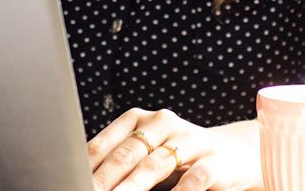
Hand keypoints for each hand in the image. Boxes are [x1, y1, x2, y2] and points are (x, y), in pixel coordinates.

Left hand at [87, 108, 261, 190]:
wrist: (234, 153)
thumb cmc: (178, 157)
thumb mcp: (147, 154)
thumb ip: (120, 163)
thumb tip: (85, 179)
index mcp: (139, 120)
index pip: (105, 143)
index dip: (86, 165)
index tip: (71, 180)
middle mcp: (162, 124)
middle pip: (126, 153)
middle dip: (105, 178)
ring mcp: (188, 140)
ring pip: (155, 164)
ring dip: (133, 185)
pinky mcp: (213, 160)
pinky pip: (194, 177)